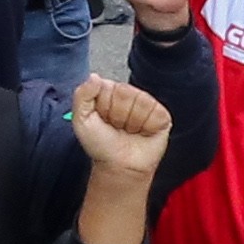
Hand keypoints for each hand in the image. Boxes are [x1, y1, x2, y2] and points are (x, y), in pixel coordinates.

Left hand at [68, 67, 173, 184]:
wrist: (119, 167)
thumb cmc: (101, 145)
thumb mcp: (81, 120)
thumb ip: (82, 95)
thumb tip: (94, 76)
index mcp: (109, 92)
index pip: (107, 85)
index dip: (103, 105)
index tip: (102, 119)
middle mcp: (129, 95)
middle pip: (125, 92)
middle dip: (117, 114)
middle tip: (116, 127)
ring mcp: (147, 104)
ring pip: (141, 101)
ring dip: (132, 121)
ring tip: (129, 131)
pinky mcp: (162, 116)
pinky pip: (156, 112)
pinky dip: (147, 126)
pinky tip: (142, 133)